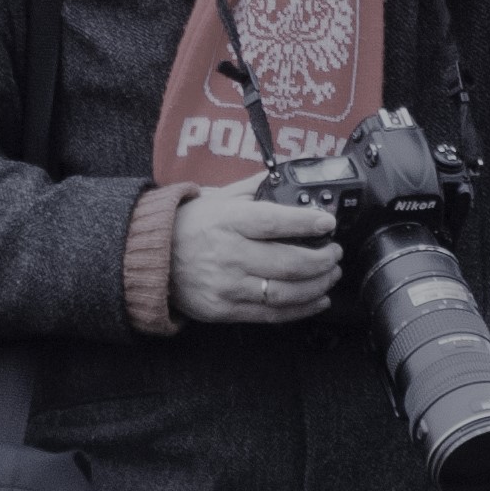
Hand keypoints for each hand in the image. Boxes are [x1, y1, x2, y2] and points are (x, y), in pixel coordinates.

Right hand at [170, 175, 341, 326]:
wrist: (154, 259)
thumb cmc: (190, 225)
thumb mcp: (218, 198)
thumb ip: (254, 187)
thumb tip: (289, 176)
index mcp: (228, 221)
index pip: (275, 222)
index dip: (307, 223)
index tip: (328, 223)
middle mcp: (229, 254)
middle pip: (288, 263)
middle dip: (322, 259)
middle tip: (335, 252)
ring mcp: (227, 286)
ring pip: (285, 292)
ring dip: (318, 285)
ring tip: (331, 274)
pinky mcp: (226, 310)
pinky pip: (272, 314)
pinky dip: (302, 309)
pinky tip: (318, 299)